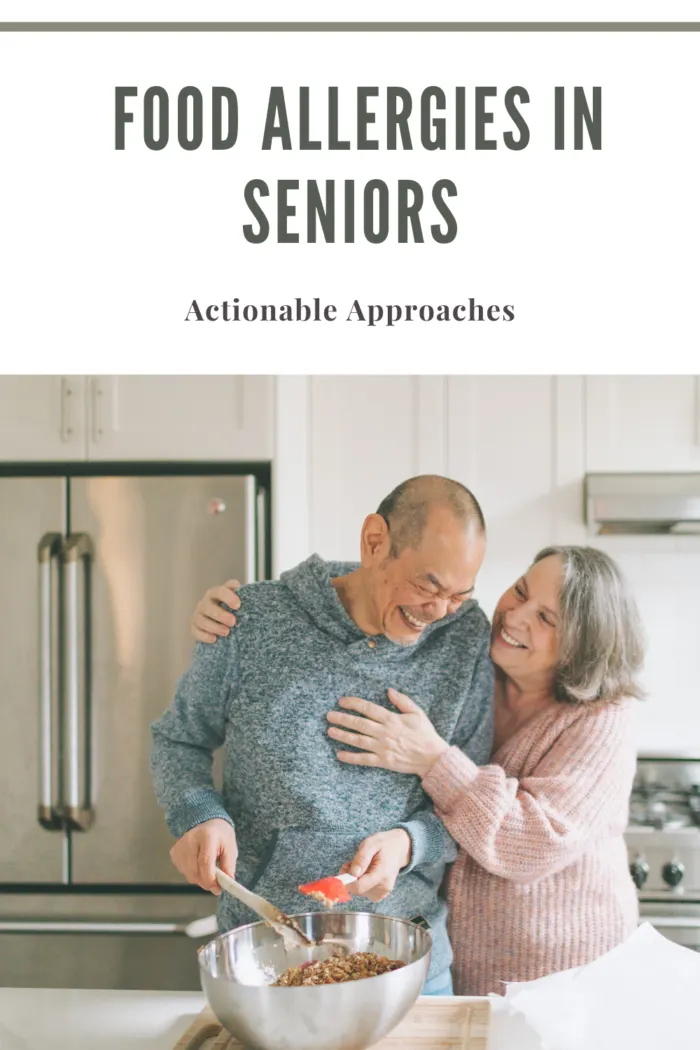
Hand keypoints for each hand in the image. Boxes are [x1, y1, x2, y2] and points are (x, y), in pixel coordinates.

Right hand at [169, 818, 237, 894]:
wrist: (208, 823)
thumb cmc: (220, 836)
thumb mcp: (231, 848)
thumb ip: (229, 866)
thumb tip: (226, 883)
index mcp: (207, 836)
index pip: (205, 862)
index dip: (210, 879)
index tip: (217, 888)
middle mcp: (190, 839)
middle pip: (194, 871)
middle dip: (205, 881)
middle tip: (215, 882)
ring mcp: (180, 846)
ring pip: (188, 874)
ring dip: (199, 878)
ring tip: (208, 869)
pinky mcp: (174, 852)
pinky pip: (182, 871)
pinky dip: (192, 873)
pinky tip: (198, 864)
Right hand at [191, 580, 240, 642]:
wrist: (224, 621)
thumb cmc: (234, 609)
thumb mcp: (239, 601)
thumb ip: (243, 595)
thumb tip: (248, 593)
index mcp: (216, 593)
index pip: (220, 591)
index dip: (228, 597)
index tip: (238, 605)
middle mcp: (205, 602)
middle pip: (209, 607)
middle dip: (221, 615)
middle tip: (233, 622)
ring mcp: (198, 614)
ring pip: (202, 620)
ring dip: (214, 627)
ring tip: (226, 632)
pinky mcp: (194, 626)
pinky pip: (196, 631)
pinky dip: (204, 635)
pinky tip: (214, 639)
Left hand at [327, 689, 448, 777]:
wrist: (432, 757)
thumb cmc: (425, 734)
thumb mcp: (417, 713)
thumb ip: (402, 701)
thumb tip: (389, 690)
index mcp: (392, 719)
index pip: (368, 709)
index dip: (353, 703)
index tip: (342, 701)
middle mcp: (384, 733)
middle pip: (359, 724)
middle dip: (342, 718)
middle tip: (329, 715)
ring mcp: (382, 748)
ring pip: (358, 740)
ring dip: (342, 735)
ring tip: (330, 731)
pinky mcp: (383, 761)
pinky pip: (364, 760)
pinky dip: (351, 757)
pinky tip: (339, 754)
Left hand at [340, 829, 411, 901]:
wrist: (400, 848)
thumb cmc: (385, 844)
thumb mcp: (371, 843)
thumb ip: (361, 858)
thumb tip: (352, 874)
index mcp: (382, 874)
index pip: (359, 887)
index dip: (347, 881)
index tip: (344, 869)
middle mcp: (384, 887)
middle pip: (358, 890)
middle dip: (351, 877)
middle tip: (353, 862)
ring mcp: (384, 892)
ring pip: (360, 891)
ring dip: (355, 880)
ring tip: (362, 865)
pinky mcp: (381, 894)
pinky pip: (365, 892)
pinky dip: (361, 883)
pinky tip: (366, 873)